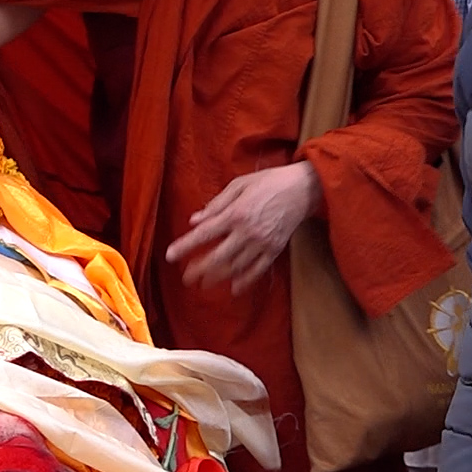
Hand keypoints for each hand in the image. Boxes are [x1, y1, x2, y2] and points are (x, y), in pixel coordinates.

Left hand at [165, 160, 321, 292]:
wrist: (302, 189)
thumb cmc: (267, 182)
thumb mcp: (238, 185)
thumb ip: (216, 204)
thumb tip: (194, 221)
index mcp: (235, 213)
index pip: (204, 233)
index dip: (185, 245)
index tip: (170, 255)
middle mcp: (247, 232)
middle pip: (218, 256)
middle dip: (199, 269)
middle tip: (186, 278)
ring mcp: (262, 244)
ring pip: (236, 266)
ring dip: (218, 277)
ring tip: (204, 284)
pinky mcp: (275, 250)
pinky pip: (258, 270)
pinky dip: (245, 280)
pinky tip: (234, 288)